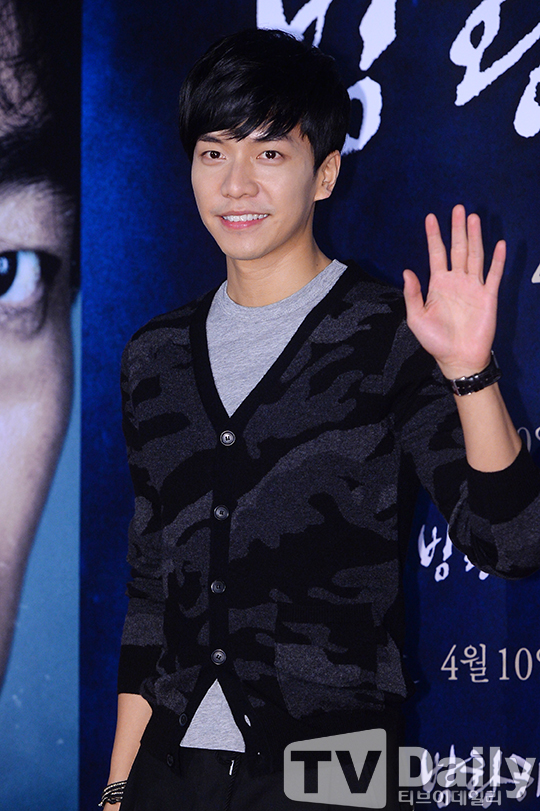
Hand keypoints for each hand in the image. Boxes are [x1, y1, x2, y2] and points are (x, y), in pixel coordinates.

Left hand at [403, 204, 505, 379]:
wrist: (457, 358)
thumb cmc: (435, 341)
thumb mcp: (416, 318)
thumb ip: (412, 294)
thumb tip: (407, 271)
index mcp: (438, 284)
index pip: (436, 253)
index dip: (433, 236)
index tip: (430, 217)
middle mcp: (456, 281)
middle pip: (458, 248)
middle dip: (457, 229)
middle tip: (457, 208)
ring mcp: (473, 287)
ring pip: (475, 255)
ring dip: (475, 236)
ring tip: (473, 217)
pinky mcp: (488, 296)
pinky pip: (493, 274)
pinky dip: (497, 259)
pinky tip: (499, 243)